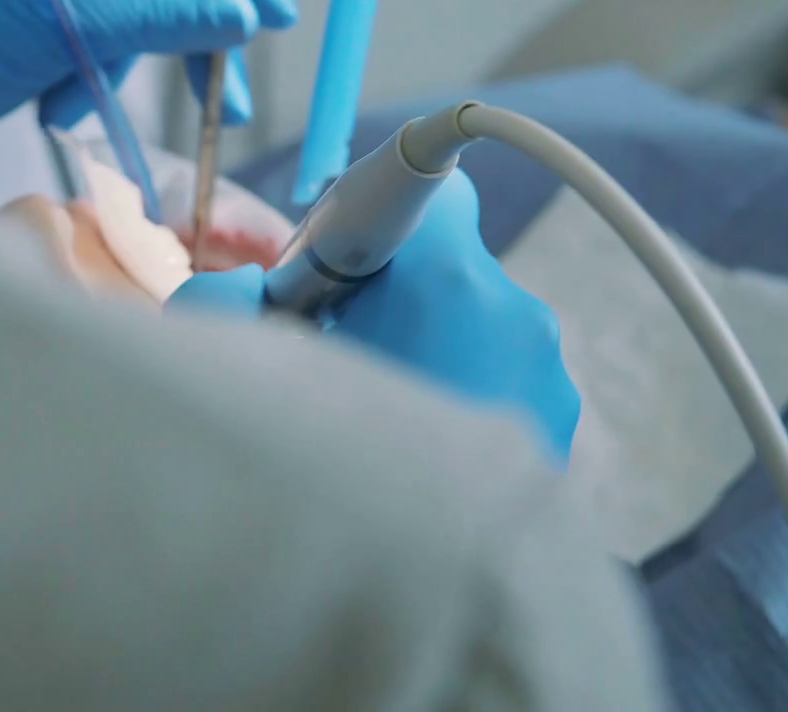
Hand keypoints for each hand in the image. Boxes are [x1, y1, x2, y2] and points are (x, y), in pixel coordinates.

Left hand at [0, 0, 297, 147]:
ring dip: (120, 59)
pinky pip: (97, 25)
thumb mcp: (57, 29)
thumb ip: (157, 14)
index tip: (273, 16)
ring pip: (133, 0)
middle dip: (180, 30)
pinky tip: (51, 100)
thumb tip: (242, 12)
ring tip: (75, 100)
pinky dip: (87, 67)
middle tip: (218, 98)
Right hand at [167, 171, 579, 460]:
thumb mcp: (247, 364)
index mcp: (450, 275)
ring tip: (376, 433)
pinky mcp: (562, 439)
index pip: (434, 188)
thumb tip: (237, 289)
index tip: (334, 274)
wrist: (419, 599)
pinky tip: (416, 471)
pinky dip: (458, 412)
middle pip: (444, 270)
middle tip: (336, 362)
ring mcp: (550, 381)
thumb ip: (225, 301)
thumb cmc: (328, 468)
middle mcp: (517, 314)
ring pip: (473, 336)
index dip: (373, 223)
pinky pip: (499, 393)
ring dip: (426, 360)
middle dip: (390, 301)